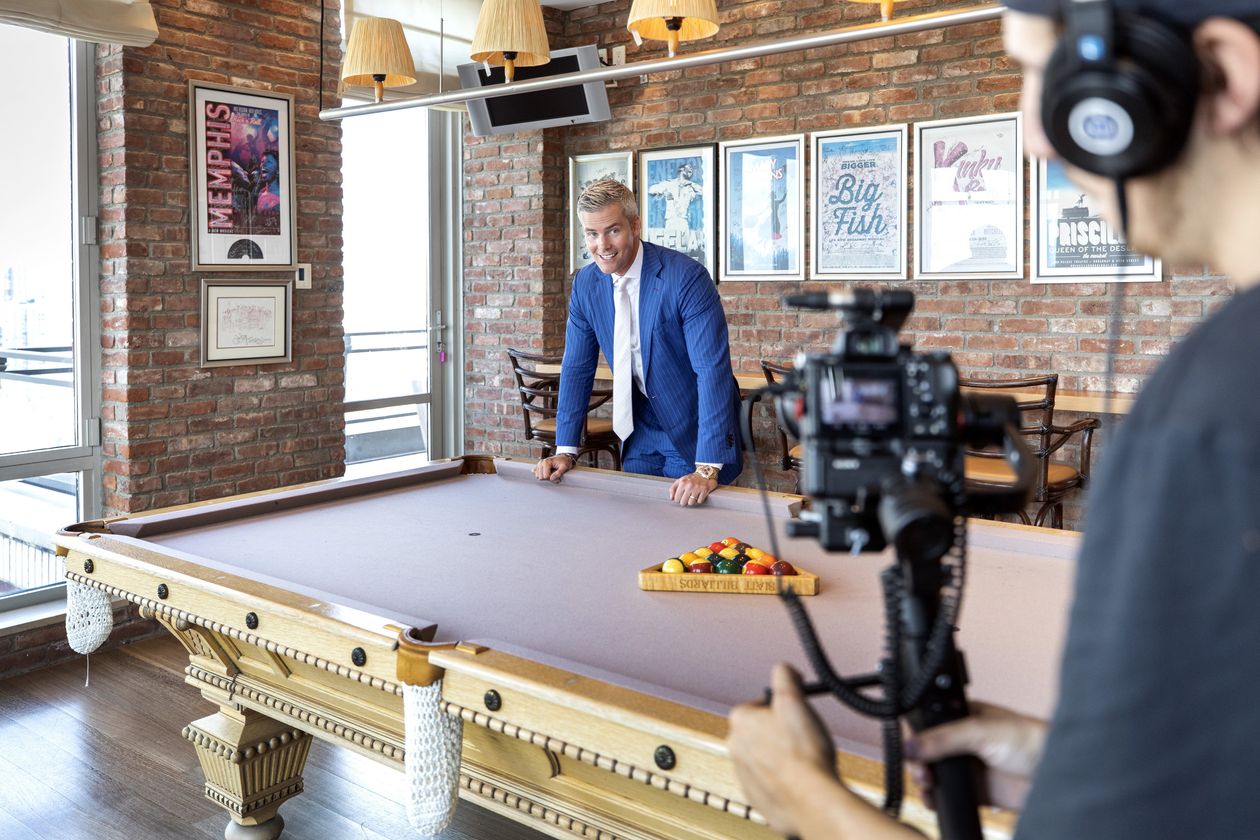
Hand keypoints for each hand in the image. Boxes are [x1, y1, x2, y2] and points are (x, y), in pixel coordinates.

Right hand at [533, 454, 574, 482]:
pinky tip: (547, 473)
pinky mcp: (538, 466)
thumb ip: (558, 473)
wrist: (563, 458)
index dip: (552, 478)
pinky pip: (537, 474)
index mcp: (546, 462)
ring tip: (551, 474)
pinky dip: (542, 475)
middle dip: (548, 478)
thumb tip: (551, 478)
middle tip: (554, 476)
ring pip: (538, 476)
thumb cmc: (564, 462)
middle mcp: (541, 462)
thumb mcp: (564, 467)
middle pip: (541, 477)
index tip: (557, 477)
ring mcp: (539, 464)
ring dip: (545, 477)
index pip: (545, 476)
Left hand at [670, 473, 717, 505]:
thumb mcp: (680, 480)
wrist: (704, 474)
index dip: (678, 499)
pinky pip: (699, 501)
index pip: (676, 498)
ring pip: (691, 503)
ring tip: (693, 496)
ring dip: (691, 501)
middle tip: (686, 498)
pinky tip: (698, 495)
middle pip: (683, 502)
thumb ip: (673, 488)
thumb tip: (671, 498)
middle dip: (684, 501)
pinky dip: (699, 500)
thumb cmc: (691, 478)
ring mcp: (697, 488)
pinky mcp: (704, 490)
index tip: (680, 497)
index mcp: (682, 482)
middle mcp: (689, 485)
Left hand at [727, 664, 835, 834]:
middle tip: (802, 738)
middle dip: (780, 733)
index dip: (783, 708)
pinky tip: (799, 781)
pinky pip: (768, 782)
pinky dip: (782, 780)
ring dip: (781, 757)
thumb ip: (785, 676)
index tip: (797, 714)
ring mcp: (743, 774)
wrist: (811, 800)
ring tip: (803, 761)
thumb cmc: (804, 753)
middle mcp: (735, 746)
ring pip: (764, 757)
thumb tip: (783, 669)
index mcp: (740, 720)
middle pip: (761, 731)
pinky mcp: (755, 796)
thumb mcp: (795, 700)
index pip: (761, 704)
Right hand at [906, 702, 1046, 812]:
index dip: (915, 737)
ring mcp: (967, 766)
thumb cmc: (1029, 740)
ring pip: (933, 774)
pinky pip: (946, 795)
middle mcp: (961, 741)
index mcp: (961, 717)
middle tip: (921, 771)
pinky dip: (935, 798)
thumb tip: (911, 745)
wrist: (1056, 774)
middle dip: (917, 762)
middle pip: (926, 751)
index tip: (910, 750)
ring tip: (927, 785)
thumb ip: (944, 738)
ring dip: (924, 781)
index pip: (928, 724)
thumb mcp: (980, 731)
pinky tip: (934, 798)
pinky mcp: (974, 790)